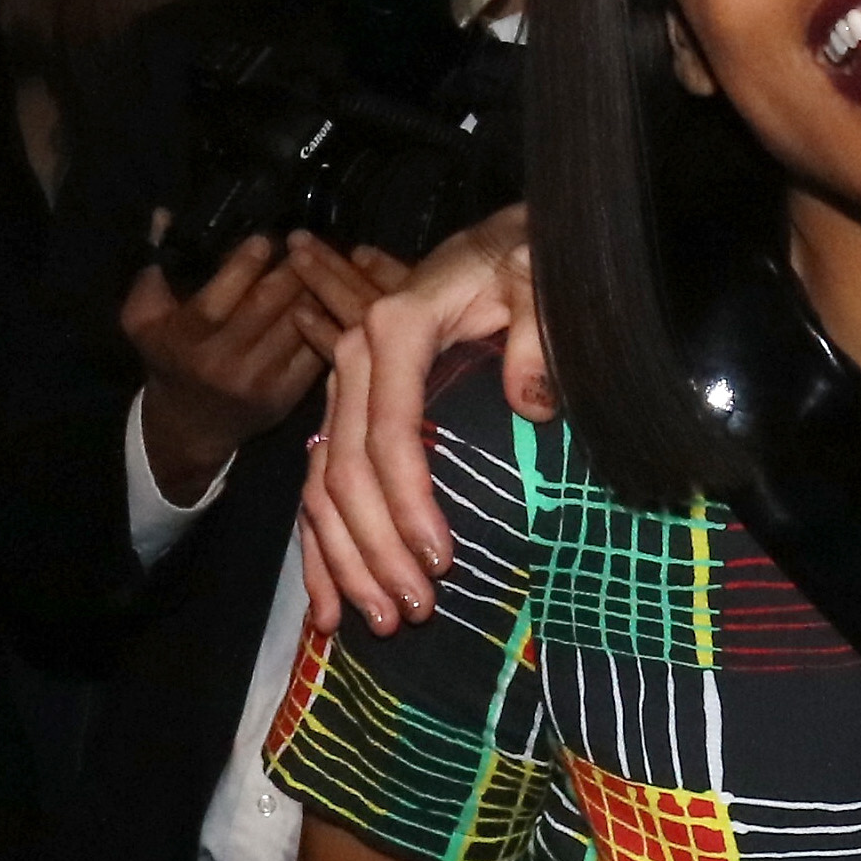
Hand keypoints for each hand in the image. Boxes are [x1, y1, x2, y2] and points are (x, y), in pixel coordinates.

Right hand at [124, 230, 327, 508]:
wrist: (191, 425)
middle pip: (269, 305)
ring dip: (317, 287)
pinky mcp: (288, 395)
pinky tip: (335, 294)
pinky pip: (316, 348)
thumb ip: (152, 267)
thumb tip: (165, 216)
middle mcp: (223, 362)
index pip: (221, 296)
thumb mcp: (143, 318)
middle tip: (306, 240)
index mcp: (186, 339)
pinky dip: (329, 318)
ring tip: (328, 259)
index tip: (267, 237)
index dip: (246, 263)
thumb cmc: (168, 357)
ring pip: (299, 323)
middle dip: (292, 267)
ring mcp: (260, 381)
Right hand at [299, 208, 535, 633]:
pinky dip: (321, 549)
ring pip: (323, 488)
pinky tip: (331, 606)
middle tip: (416, 610)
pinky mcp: (350, 411)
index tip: (440, 560)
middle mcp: (356, 359)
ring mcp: (346, 388)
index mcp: (396, 329)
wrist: (503, 239)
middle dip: (376, 549)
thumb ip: (538, 339)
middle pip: (346, 471)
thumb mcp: (541, 283)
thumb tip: (530, 405)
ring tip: (383, 621)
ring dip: (347, 561)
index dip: (409, 503)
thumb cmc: (525, 262)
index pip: (390, 433)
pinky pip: (320, 487)